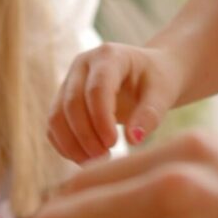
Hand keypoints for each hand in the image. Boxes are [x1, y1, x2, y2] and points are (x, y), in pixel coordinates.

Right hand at [48, 43, 184, 162]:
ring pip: (56, 117)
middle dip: (86, 135)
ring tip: (97, 161)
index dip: (101, 119)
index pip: (96, 88)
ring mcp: (68, 82)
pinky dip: (65, 146)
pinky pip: (54, 127)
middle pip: (72, 103)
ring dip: (72, 144)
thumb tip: (133, 139)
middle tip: (106, 157)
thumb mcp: (164, 93)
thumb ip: (150, 114)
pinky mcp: (62, 100)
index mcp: (108, 56)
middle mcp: (82, 65)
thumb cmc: (158, 81)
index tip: (114, 143)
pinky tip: (86, 159)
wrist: (148, 75)